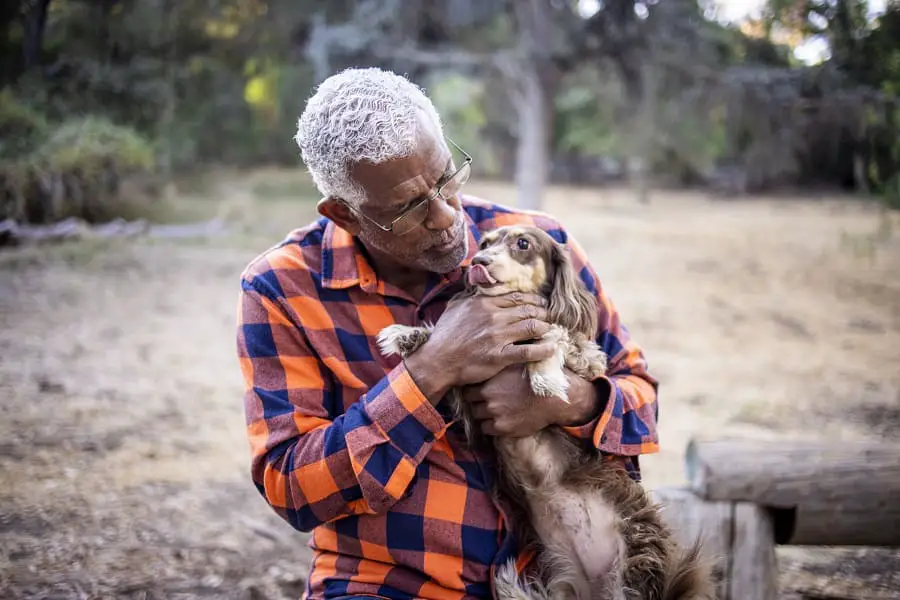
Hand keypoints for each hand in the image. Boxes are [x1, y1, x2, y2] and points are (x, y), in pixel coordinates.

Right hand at [405, 292, 556, 400]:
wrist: (437, 360)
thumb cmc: (444, 335)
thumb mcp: (454, 306)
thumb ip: (470, 294)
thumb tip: (477, 282)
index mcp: (484, 303)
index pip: (517, 297)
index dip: (534, 299)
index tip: (541, 303)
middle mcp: (494, 317)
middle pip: (528, 310)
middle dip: (544, 313)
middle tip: (551, 316)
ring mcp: (498, 336)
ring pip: (532, 327)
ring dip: (546, 328)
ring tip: (552, 331)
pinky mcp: (499, 356)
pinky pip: (528, 351)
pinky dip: (543, 349)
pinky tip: (552, 349)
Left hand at [461, 365, 601, 436]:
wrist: (554, 398)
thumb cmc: (537, 377)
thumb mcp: (518, 362)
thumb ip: (503, 360)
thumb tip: (497, 347)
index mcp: (489, 381)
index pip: (468, 386)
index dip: (473, 386)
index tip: (479, 386)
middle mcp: (489, 398)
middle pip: (470, 401)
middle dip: (476, 400)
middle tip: (485, 398)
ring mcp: (494, 414)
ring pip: (477, 415)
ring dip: (483, 413)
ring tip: (494, 408)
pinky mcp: (502, 428)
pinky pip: (486, 428)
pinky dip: (490, 425)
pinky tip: (500, 418)